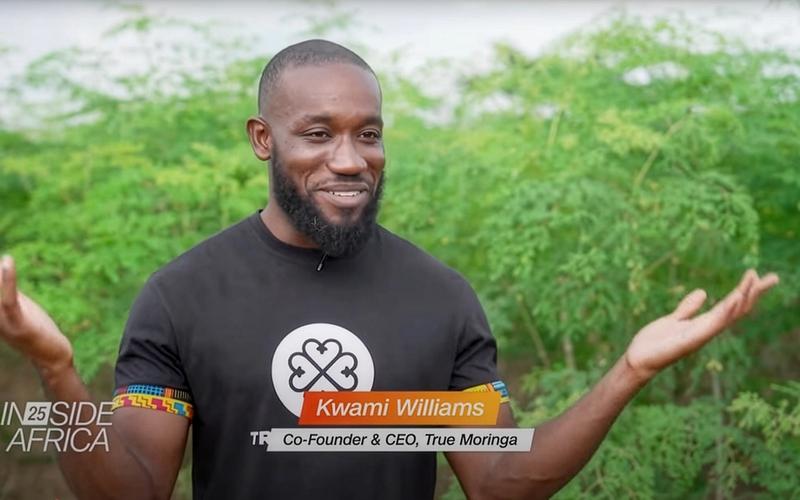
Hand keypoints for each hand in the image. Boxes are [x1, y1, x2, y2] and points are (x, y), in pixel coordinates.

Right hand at [0, 255, 73, 374]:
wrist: (52, 355)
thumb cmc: (36, 328)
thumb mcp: (19, 307)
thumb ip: (8, 292)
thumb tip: (3, 272)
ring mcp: (2, 323)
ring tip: (0, 258)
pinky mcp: (18, 324)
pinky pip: (8, 300)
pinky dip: (7, 279)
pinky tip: (7, 261)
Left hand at [625, 269, 778, 382]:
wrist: (637, 360)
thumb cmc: (654, 343)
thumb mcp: (673, 319)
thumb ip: (688, 308)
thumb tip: (704, 292)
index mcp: (704, 323)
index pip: (732, 305)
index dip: (745, 290)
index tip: (755, 273)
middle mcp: (708, 329)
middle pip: (739, 309)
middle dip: (755, 293)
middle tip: (774, 277)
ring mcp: (702, 335)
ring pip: (730, 314)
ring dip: (744, 297)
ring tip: (755, 279)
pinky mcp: (692, 339)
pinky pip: (714, 324)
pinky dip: (726, 311)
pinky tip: (735, 298)